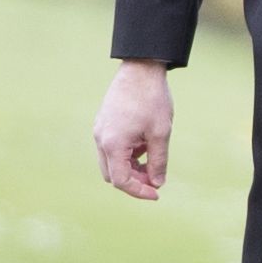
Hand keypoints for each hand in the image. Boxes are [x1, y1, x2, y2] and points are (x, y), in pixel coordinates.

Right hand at [94, 61, 173, 200]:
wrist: (141, 69)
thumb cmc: (152, 99)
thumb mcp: (161, 133)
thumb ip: (158, 161)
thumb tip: (157, 183)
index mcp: (113, 144)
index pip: (121, 181)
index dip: (139, 191)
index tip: (157, 193)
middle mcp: (101, 139)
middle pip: (113, 174)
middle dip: (134, 180)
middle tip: (156, 177)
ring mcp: (99, 130)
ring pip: (111, 162)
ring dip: (130, 167)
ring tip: (152, 156)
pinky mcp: (103, 123)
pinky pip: (111, 148)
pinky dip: (126, 153)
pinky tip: (144, 143)